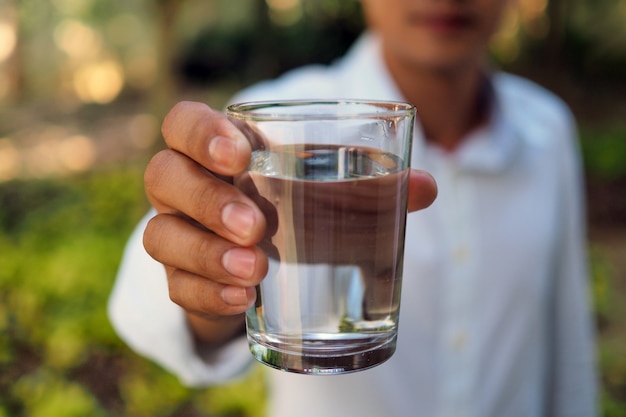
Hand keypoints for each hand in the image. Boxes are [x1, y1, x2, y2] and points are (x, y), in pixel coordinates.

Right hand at [142, 101, 437, 346]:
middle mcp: (184, 187)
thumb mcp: (328, 194)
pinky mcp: (180, 279)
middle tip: (257, 225)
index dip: (200, 133)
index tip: (240, 155)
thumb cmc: (295, 212)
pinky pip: (175, 286)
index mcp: (216, 151)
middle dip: (208, 200)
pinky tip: (242, 300)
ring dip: (205, 253)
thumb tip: (426, 188)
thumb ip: (372, 185)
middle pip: (164, 177)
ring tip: (256, 270)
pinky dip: (207, 294)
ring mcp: (176, 234)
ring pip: (159, 236)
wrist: (262, 265)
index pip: (183, 123)